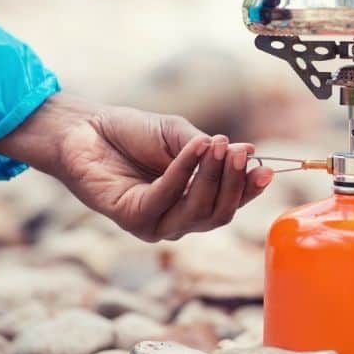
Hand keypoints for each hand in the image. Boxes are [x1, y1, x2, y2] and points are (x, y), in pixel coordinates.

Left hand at [0, 94, 273, 240]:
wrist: (86, 128)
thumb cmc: (133, 132)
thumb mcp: (180, 136)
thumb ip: (210, 150)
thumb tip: (248, 152)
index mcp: (193, 200)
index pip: (231, 203)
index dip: (250, 189)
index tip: (266, 167)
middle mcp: (178, 218)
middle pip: (219, 214)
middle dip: (234, 183)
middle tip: (240, 152)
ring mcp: (156, 224)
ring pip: (198, 212)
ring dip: (212, 178)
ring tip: (217, 145)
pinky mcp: (133, 219)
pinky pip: (167, 199)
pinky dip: (183, 172)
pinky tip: (192, 148)